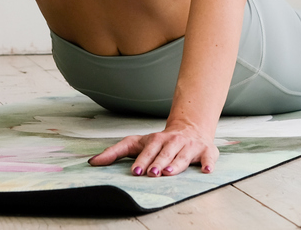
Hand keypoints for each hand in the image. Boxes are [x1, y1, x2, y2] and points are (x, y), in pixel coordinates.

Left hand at [87, 121, 218, 176]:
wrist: (191, 127)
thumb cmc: (160, 141)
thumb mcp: (137, 143)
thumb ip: (115, 152)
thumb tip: (92, 162)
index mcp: (156, 140)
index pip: (148, 150)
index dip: (142, 160)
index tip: (136, 170)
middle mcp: (174, 141)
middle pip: (165, 153)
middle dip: (159, 162)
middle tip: (152, 173)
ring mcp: (190, 146)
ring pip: (183, 156)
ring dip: (177, 164)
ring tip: (169, 172)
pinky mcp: (206, 151)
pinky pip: (208, 157)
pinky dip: (209, 163)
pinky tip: (207, 170)